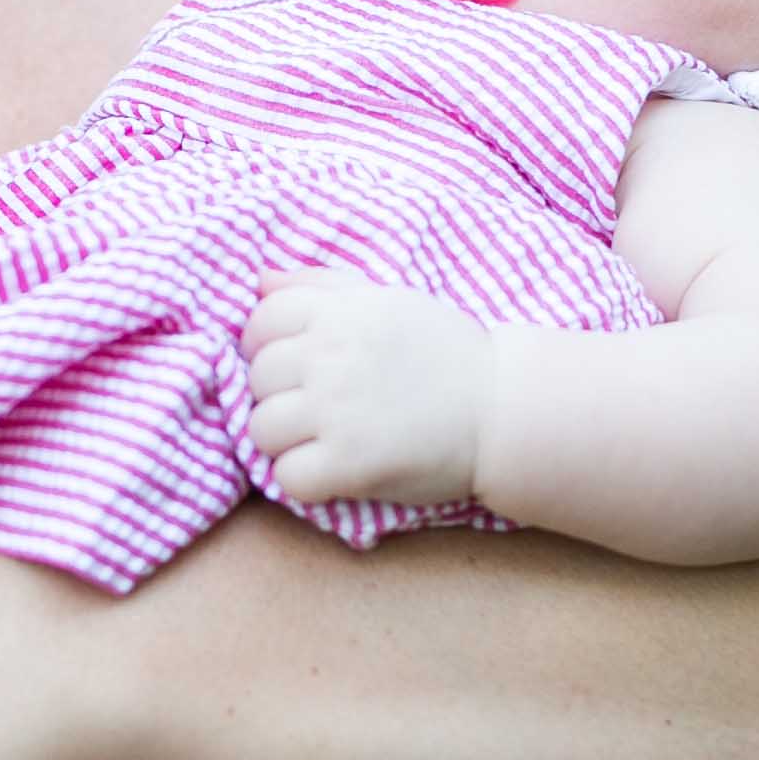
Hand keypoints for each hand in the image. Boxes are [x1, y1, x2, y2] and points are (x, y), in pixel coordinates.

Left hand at [243, 269, 495, 506]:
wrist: (502, 408)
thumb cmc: (446, 351)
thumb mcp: (387, 298)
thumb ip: (322, 284)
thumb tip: (259, 279)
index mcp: (339, 312)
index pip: (259, 324)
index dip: (267, 347)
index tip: (297, 367)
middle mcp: (330, 356)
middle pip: (256, 379)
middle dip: (279, 395)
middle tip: (319, 408)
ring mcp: (336, 411)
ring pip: (260, 430)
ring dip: (286, 441)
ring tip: (324, 441)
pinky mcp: (348, 464)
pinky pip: (286, 477)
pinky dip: (304, 481)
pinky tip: (334, 471)